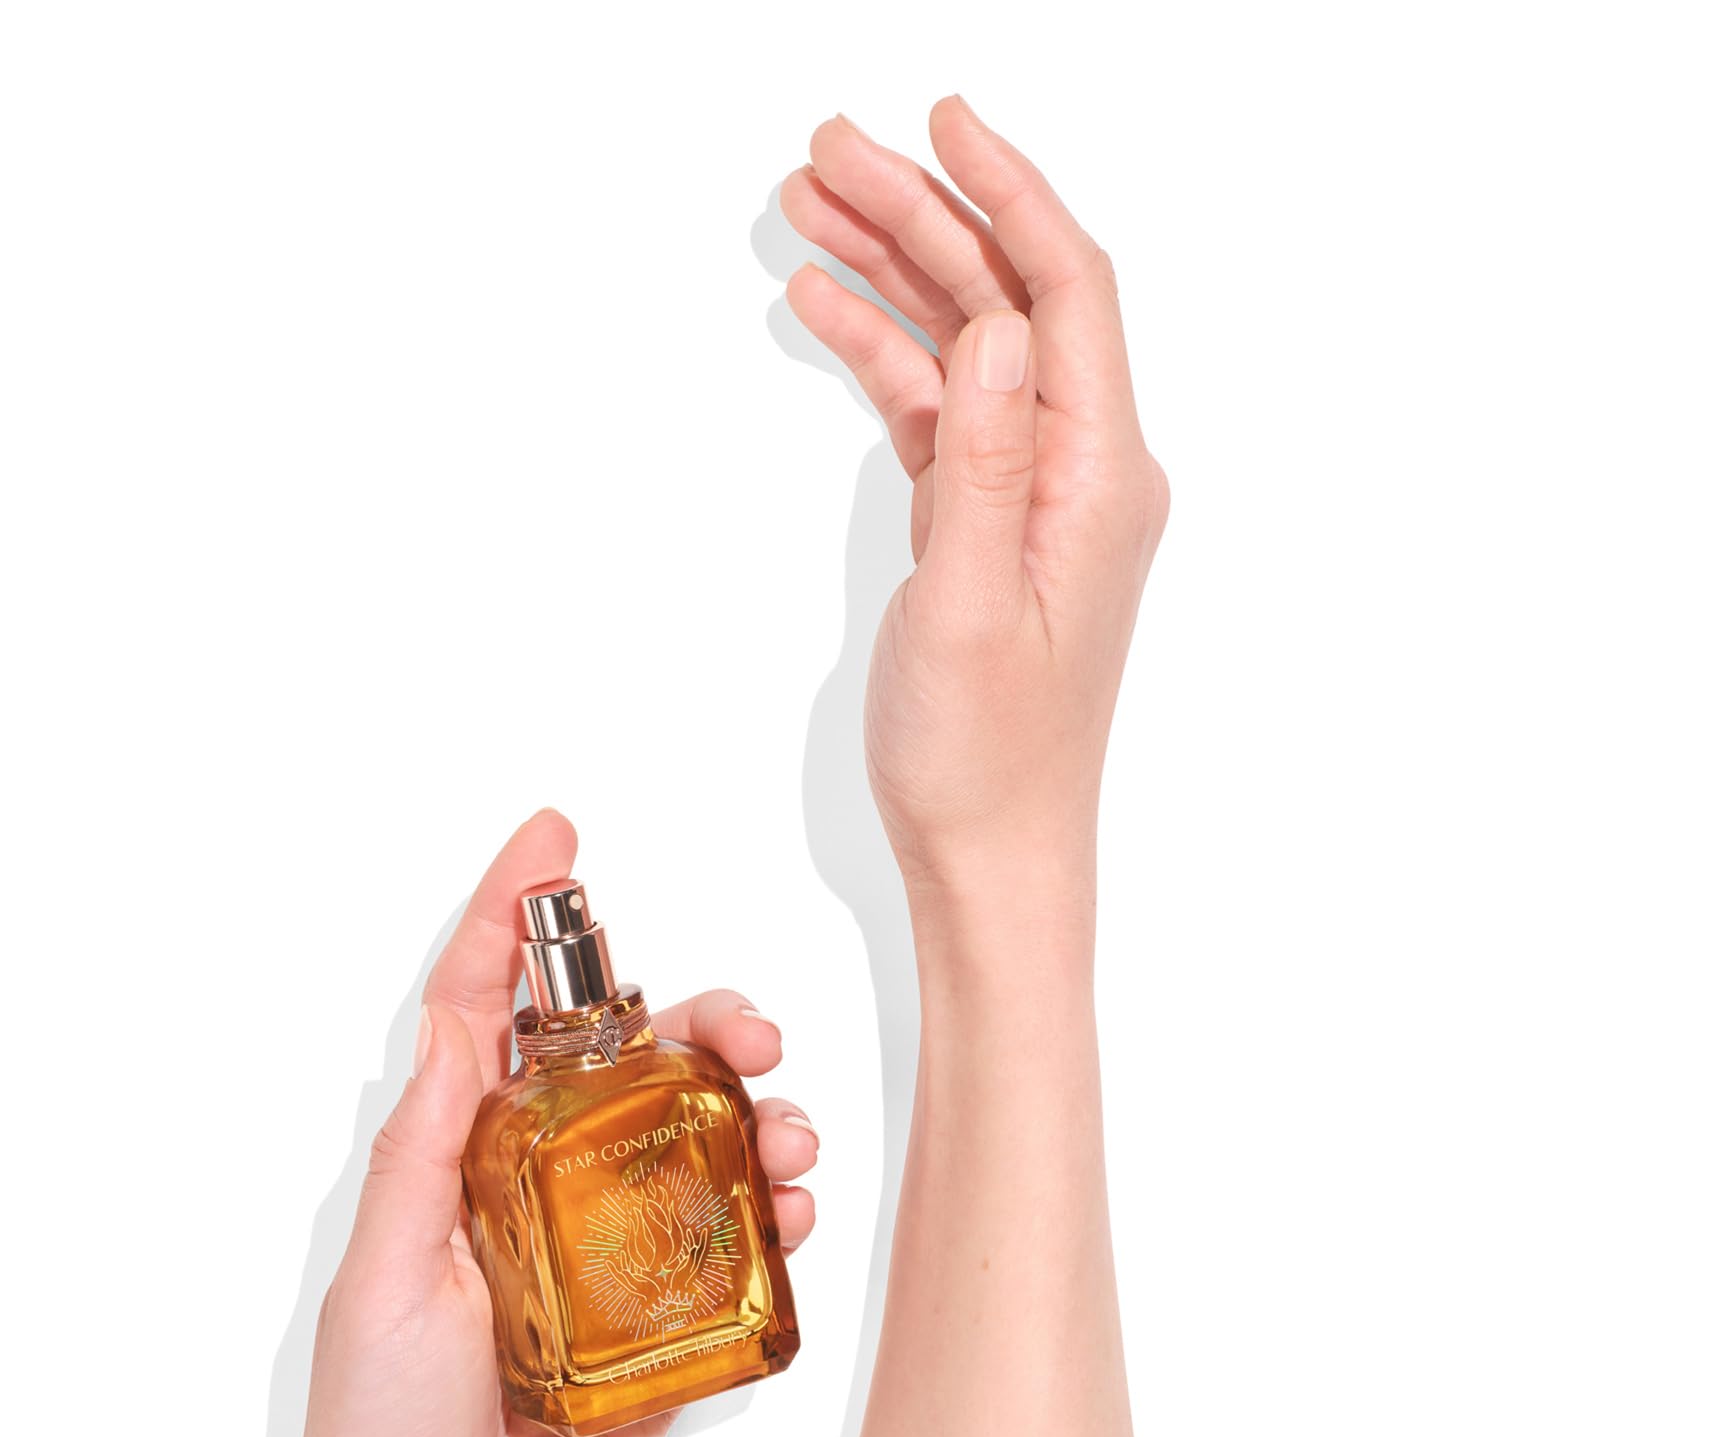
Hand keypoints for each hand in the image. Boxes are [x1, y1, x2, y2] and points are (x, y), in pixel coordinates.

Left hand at [271, 809, 818, 1436]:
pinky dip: (779, 1216)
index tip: (555, 836)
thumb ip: (427, 1154)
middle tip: (750, 1031)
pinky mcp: (668, 1322)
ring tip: (792, 1141)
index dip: (518, 915)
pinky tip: (794, 1215)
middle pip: (636, 1063)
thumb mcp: (384, 1278)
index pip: (492, 1010)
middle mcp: (546, 1186)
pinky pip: (736, 1244)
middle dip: (704, 1021)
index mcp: (466, 1158)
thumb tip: (457, 1024)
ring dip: (761, 1115)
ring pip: (704, 1142)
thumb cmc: (379, 1429)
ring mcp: (614, 1252)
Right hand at [782, 98, 1167, 894]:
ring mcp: (1030, 494)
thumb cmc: (987, 756)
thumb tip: (996, 322)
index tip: (941, 121)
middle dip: (921, 217)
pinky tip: (823, 312)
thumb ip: (984, 459)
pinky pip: (935, 411)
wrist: (990, 850)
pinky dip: (882, 358)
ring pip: (963, 346)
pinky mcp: (985, 524)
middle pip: (1005, 300)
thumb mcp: (973, 605)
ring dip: (891, 276)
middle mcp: (1079, 470)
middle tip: (824, 157)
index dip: (1008, 191)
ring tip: (803, 211)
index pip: (1064, 292)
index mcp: (1098, 478)